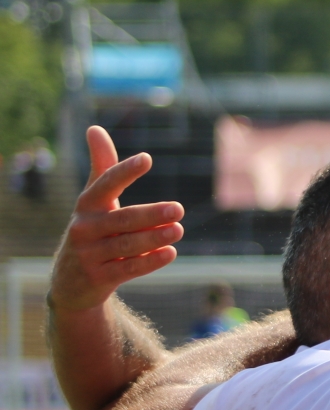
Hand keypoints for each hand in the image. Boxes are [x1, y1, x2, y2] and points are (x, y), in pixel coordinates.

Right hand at [47, 126, 182, 313]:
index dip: (124, 171)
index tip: (146, 158)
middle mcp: (84, 228)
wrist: (71, 281)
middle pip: (122, 219)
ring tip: (178, 230)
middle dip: (150, 214)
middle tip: (178, 209)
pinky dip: (149, 261)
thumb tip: (94, 128)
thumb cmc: (92, 230)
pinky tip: (170, 252)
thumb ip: (102, 168)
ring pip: (126, 245)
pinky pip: (127, 268)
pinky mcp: (99, 278)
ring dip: (153, 238)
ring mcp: (89, 255)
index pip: (105, 184)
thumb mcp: (93, 201)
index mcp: (86, 205)